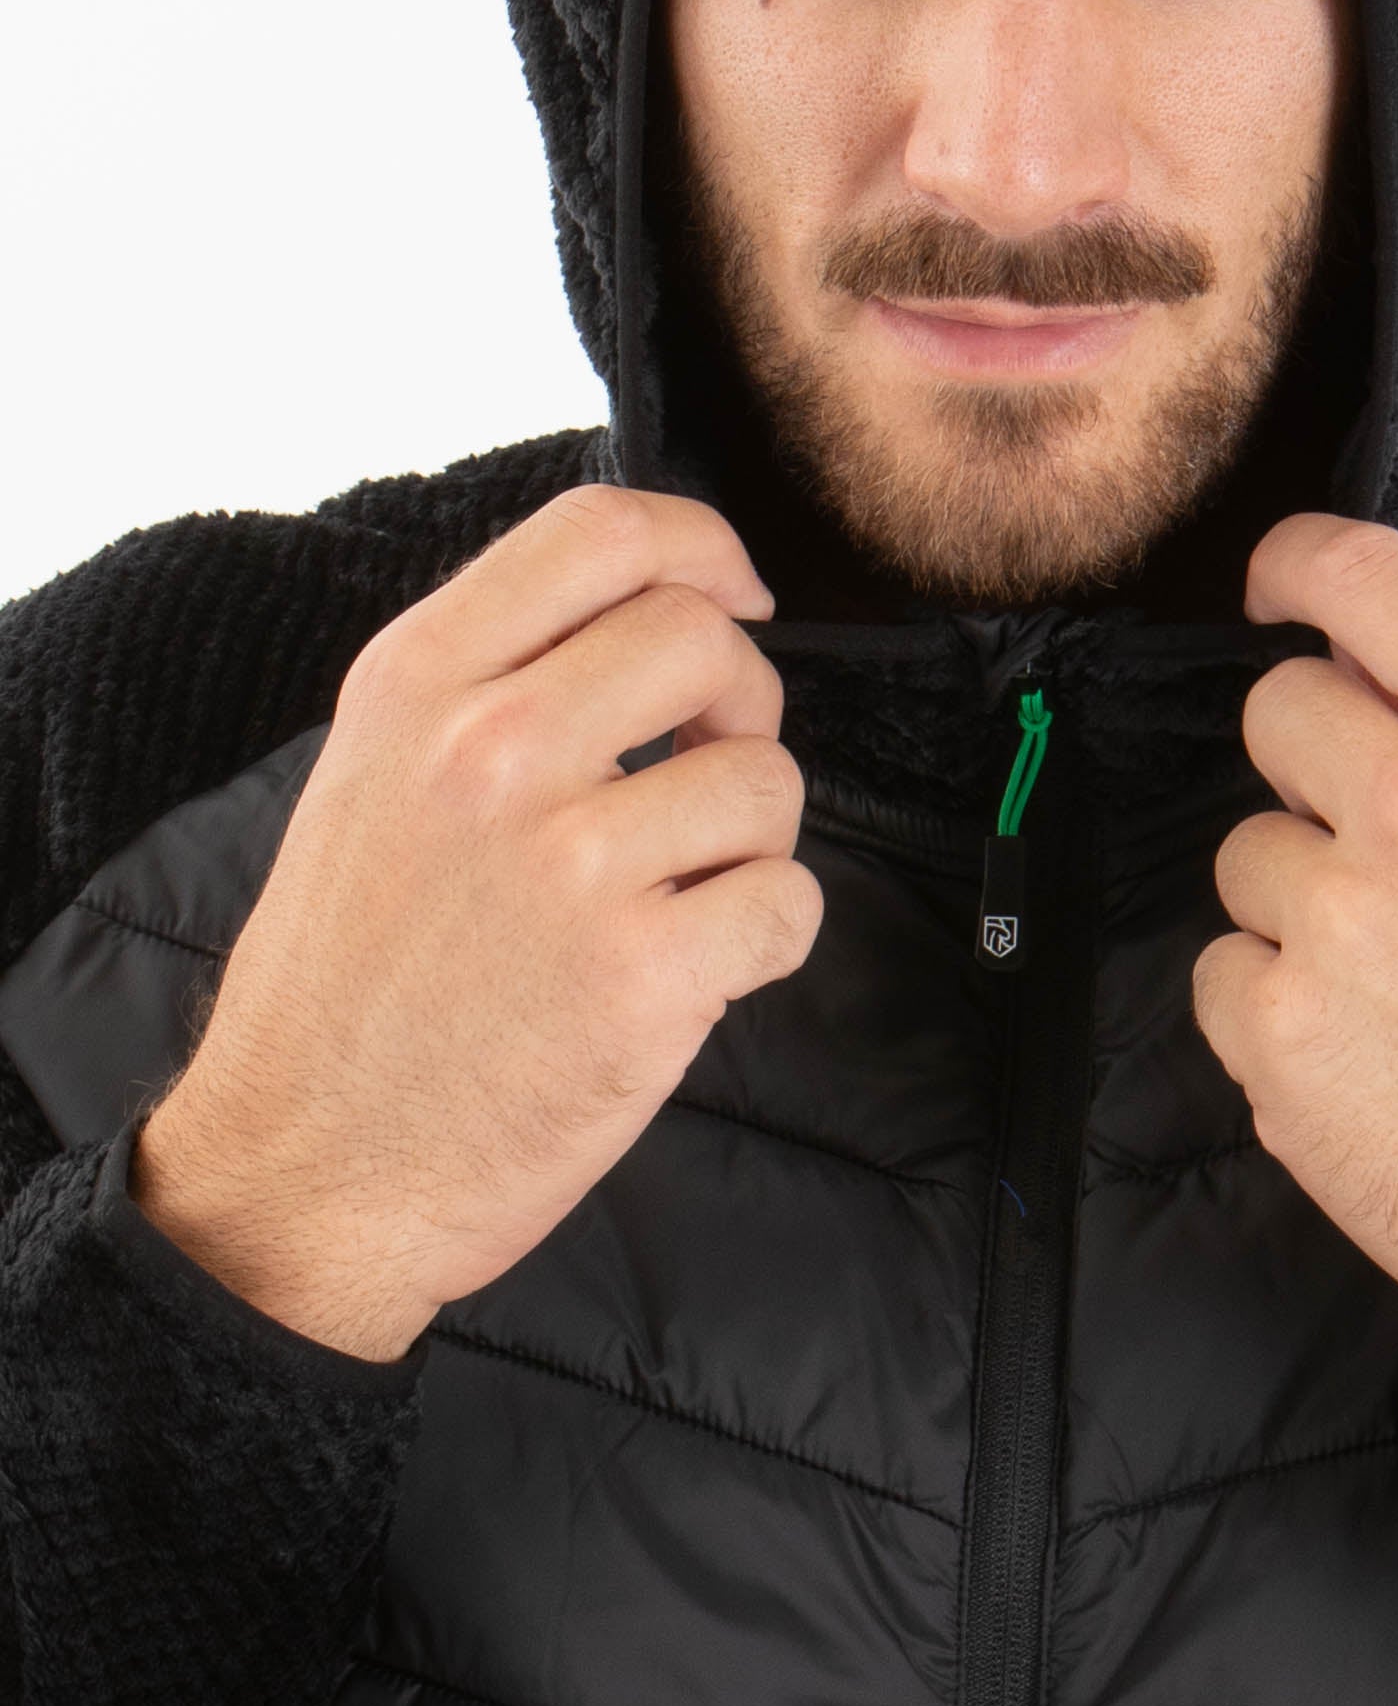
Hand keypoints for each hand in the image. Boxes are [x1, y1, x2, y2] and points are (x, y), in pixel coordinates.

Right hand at [133, 485, 820, 1360]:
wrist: (301, 1173)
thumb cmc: (345, 984)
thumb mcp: (369, 777)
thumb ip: (488, 680)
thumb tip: (642, 609)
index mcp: (419, 686)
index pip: (601, 531)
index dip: (702, 545)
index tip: (736, 590)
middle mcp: (492, 750)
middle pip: (704, 635)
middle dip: (740, 697)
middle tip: (703, 764)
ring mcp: (571, 862)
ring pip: (766, 777)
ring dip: (751, 837)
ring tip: (675, 891)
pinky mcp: (643, 974)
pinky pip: (788, 901)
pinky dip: (765, 935)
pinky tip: (693, 967)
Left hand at [1193, 516, 1397, 1416]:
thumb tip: (1343, 662)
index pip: (1368, 577)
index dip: (1296, 564)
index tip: (1271, 586)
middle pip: (1275, 708)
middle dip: (1308, 770)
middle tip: (1378, 855)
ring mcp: (1338, 916)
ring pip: (1244, 851)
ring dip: (1296, 904)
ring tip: (1397, 986)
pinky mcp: (1274, 1022)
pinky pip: (1222, 968)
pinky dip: (1271, 1008)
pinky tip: (1360, 1055)